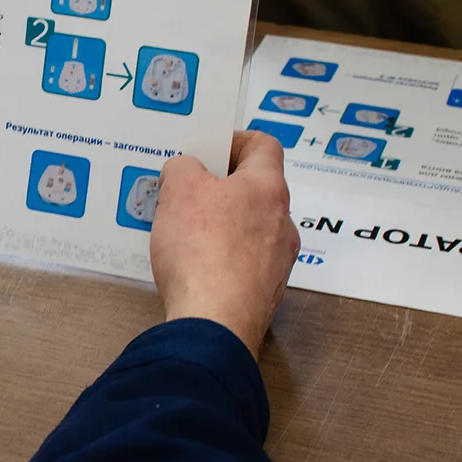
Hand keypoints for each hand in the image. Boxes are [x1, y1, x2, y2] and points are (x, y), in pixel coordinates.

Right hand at [150, 131, 299, 353]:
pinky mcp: (263, 292)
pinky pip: (242, 262)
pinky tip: (193, 266)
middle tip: (186, 190)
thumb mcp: (179, 190)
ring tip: (183, 231)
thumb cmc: (202, 249)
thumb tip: (185, 171)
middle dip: (220, 186)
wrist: (214, 322)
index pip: (264, 145)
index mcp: (269, 188)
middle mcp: (282, 223)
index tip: (209, 148)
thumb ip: (182, 168)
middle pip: (254, 190)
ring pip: (249, 228)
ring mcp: (277, 261)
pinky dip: (220, 257)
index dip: (235, 140)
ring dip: (221, 224)